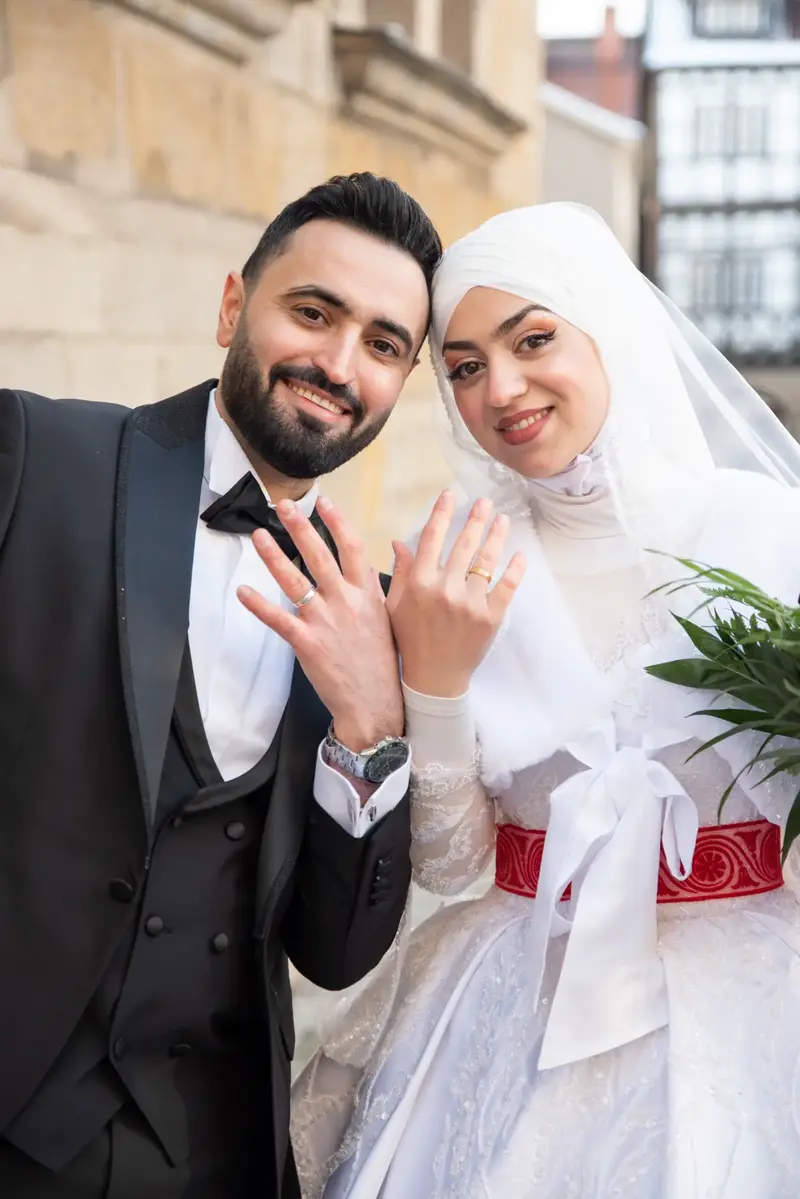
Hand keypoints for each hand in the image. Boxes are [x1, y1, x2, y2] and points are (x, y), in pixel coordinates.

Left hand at [237, 496, 402, 751]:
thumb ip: (384, 584)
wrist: (375, 703)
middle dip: (300, 528)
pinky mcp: (306, 643)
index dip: (337, 522)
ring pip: (295, 582)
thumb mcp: (392, 617)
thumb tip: (387, 554)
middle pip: (320, 556)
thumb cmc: (384, 661)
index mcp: (368, 594)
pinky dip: (259, 605)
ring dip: (274, 557)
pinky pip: (278, 619)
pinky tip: (243, 591)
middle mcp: (346, 602)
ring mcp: (325, 622)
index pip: (352, 548)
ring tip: (258, 536)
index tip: (323, 502)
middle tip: (284, 506)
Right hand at [385, 491, 525, 697]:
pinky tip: (519, 555)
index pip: (432, 538)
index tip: (450, 494)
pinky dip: (515, 569)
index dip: (442, 513)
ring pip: (487, 560)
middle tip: (484, 501)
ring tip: (502, 520)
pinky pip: (507, 586)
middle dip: (475, 518)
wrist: (433, 679)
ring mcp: (471, 603)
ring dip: (496, 536)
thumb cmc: (410, 640)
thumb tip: (399, 541)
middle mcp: (445, 589)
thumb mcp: (395, 606)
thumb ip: (401, 571)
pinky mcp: (492, 617)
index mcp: (420, 584)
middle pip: (464, 544)